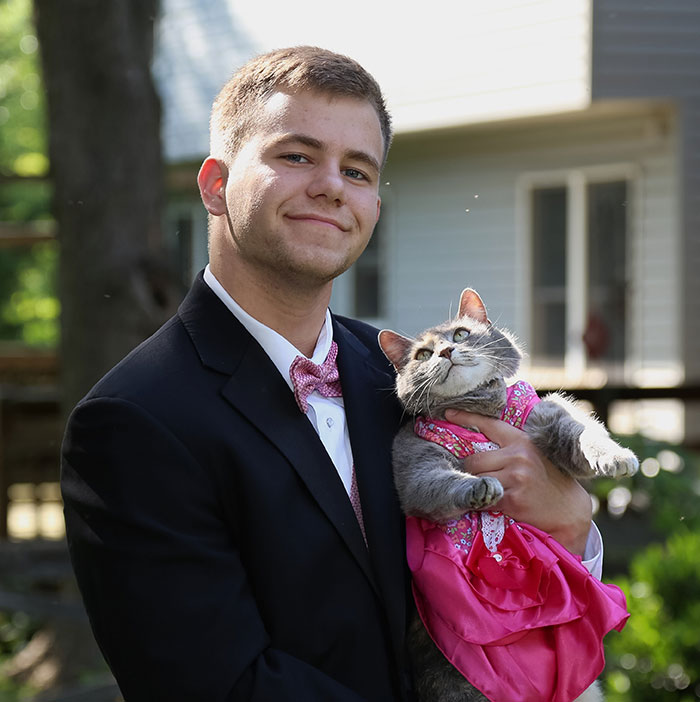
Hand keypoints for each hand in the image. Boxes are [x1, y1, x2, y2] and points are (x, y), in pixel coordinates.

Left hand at [444, 409, 592, 555]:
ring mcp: (516, 478)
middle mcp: (518, 456)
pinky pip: (483, 498)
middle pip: (473, 459)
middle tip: (474, 476)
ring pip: (476, 479)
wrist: (569, 510)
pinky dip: (481, 501)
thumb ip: (510, 447)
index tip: (448, 412)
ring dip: (475, 486)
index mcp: (522, 441)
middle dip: (470, 469)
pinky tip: (488, 503)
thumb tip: (476, 439)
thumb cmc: (548, 480)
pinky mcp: (513, 499)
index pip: (489, 424)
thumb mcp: (533, 454)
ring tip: (484, 490)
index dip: (466, 417)